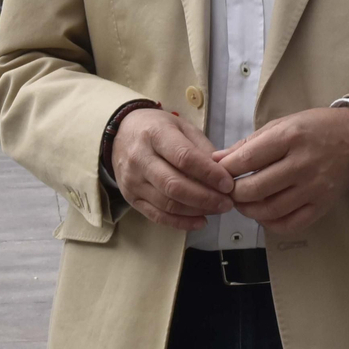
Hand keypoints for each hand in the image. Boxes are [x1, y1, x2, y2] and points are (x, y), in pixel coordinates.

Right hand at [110, 109, 233, 230]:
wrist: (120, 134)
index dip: (209, 173)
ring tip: (217, 210)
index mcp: (155, 134)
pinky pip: (157, 216)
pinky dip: (181, 222)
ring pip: (167, 204)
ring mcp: (133, 181)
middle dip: (206, 197)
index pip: (184, 158)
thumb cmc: (156, 128)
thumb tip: (224, 171)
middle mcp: (140, 158)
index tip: (228, 184)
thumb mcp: (180, 126)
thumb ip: (201, 147)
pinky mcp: (131, 198)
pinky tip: (200, 221)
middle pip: (174, 185)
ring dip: (196, 210)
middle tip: (227, 202)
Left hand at [213, 107, 348, 237]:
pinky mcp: (322, 206)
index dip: (226, 170)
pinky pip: (290, 224)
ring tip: (242, 203)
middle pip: (255, 188)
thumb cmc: (315, 128)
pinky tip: (263, 215)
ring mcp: (313, 188)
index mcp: (289, 137)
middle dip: (234, 193)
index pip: (247, 159)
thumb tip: (217, 160)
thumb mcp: (281, 124)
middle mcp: (301, 164)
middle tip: (228, 191)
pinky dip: (270, 224)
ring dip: (248, 210)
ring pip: (270, 209)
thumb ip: (249, 144)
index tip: (218, 174)